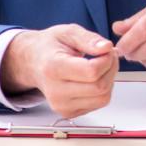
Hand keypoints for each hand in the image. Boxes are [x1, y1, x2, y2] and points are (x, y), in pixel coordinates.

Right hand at [0, 24, 118, 118]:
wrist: (33, 63)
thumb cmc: (50, 47)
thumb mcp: (68, 32)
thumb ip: (88, 39)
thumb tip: (106, 48)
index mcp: (53, 68)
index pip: (92, 72)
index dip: (107, 59)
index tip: (105, 50)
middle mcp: (55, 92)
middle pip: (100, 87)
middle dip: (111, 69)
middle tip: (107, 56)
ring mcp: (61, 106)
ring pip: (103, 98)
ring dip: (109, 80)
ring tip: (101, 66)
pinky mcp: (68, 113)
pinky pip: (99, 103)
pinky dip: (103, 90)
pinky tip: (94, 78)